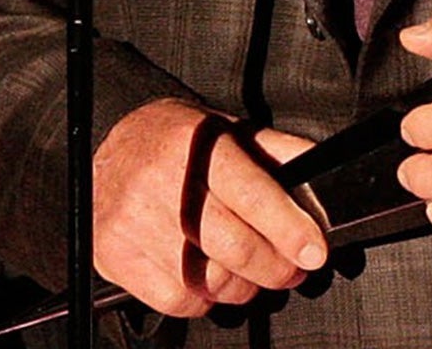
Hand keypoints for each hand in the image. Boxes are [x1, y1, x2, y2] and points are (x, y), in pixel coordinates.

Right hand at [91, 98, 324, 317]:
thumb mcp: (227, 130)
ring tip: (244, 267)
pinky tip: (201, 271)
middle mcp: (162, 182)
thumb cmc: (174, 143)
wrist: (111, 150)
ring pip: (210, 281)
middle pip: (235, 247)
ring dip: (242, 285)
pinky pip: (178, 300)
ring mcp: (135, 222)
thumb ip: (275, 152)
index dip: (289, 229)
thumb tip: (320, 180)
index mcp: (195, 144)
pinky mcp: (116, 255)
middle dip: (276, 268)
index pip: (251, 193)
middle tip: (291, 268)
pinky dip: (201, 297)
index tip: (314, 251)